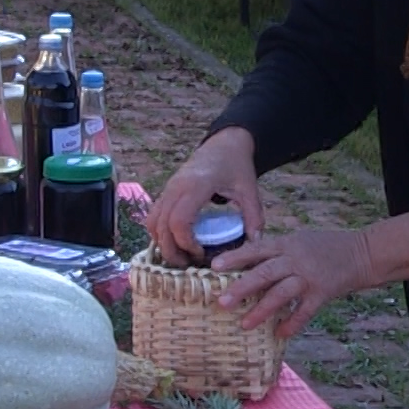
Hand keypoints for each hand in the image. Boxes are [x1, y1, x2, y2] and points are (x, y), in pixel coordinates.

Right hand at [147, 127, 265, 267]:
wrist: (225, 143)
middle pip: (162, 226)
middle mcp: (176, 187)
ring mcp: (168, 188)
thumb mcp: (249, 190)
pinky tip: (176, 242)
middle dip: (171, 250)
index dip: (186, 244)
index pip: (179, 221)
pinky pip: (154, 216)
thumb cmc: (237, 166)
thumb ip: (254, 217)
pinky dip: (159, 232)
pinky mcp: (166, 191)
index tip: (202, 254)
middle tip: (188, 264)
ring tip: (181, 256)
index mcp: (196, 186)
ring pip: (153, 222)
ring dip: (163, 243)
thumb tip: (255, 243)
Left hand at [213, 230, 373, 337]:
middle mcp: (296, 259)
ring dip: (262, 310)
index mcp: (287, 244)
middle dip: (241, 287)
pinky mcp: (323, 293)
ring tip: (244, 324)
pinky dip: (292, 323)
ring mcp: (309, 277)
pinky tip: (279, 334)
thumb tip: (248, 264)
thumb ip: (277, 251)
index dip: (235, 258)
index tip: (214, 267)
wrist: (363, 252)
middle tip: (221, 301)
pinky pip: (304, 311)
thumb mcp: (299, 240)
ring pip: (281, 293)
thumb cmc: (327, 246)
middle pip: (264, 272)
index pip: (256, 249)